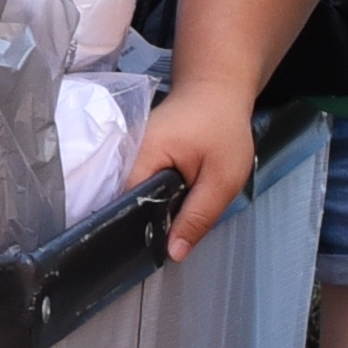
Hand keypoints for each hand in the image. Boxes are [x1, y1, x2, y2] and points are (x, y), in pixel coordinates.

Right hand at [136, 71, 264, 260]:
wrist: (216, 90)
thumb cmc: (223, 127)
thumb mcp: (222, 178)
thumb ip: (198, 217)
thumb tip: (172, 253)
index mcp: (142, 159)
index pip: (125, 206)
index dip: (136, 233)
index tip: (147, 257)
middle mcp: (126, 158)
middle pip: (126, 205)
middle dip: (145, 226)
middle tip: (166, 247)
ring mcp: (130, 158)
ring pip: (133, 199)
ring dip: (151, 214)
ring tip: (166, 231)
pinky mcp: (137, 159)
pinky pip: (138, 189)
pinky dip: (153, 201)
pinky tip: (166, 209)